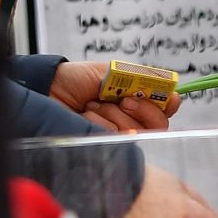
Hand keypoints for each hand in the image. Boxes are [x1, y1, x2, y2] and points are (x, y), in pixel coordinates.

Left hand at [50, 60, 175, 133]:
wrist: (47, 90)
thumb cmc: (74, 80)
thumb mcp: (110, 71)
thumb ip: (141, 79)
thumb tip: (171, 89)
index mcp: (135, 100)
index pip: (164, 110)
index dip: (166, 105)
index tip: (160, 98)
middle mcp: (129, 119)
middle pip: (158, 125)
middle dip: (141, 109)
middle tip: (123, 99)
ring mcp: (116, 134)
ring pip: (135, 131)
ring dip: (112, 113)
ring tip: (92, 104)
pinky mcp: (102, 145)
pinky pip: (114, 138)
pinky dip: (98, 123)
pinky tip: (85, 115)